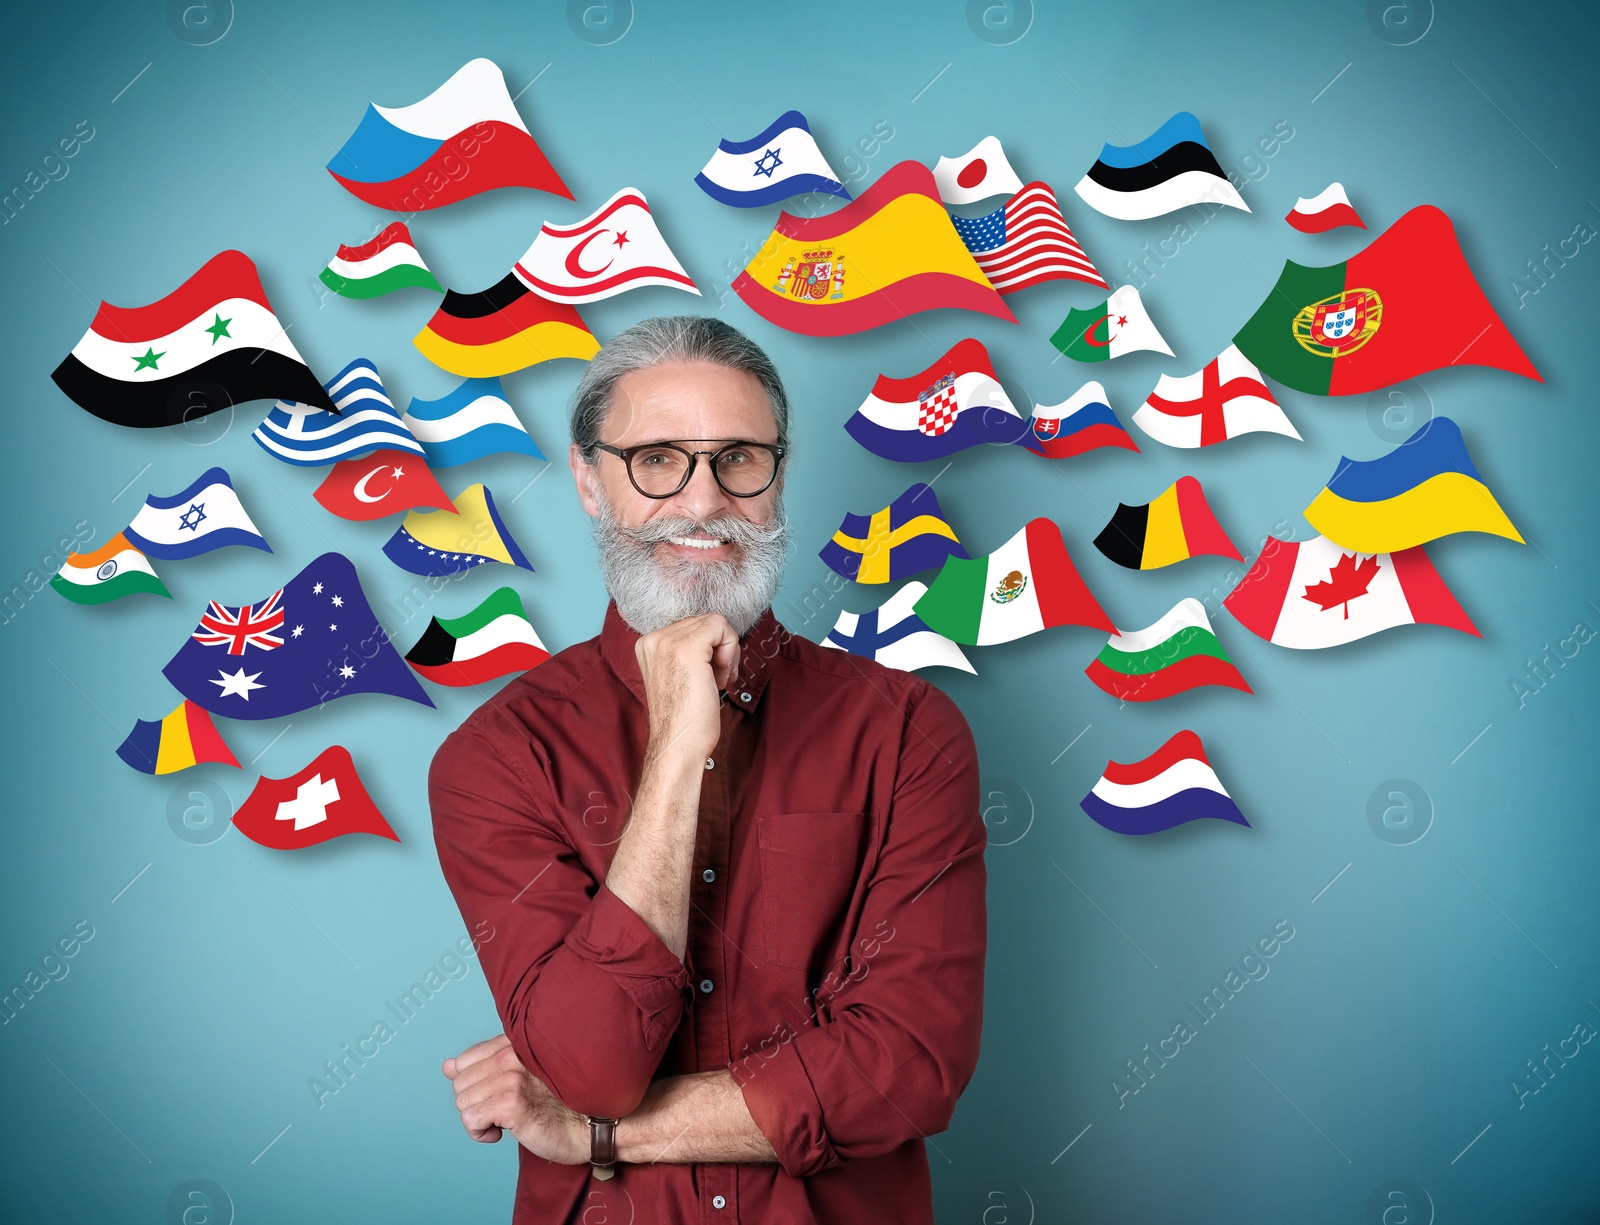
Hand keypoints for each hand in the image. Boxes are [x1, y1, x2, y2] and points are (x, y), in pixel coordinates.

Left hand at [442, 1033, 588, 1164]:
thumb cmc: (556, 1102)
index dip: (475, 1085)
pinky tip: (502, 1132)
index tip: (495, 1094)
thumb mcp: (518, 1075)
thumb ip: (484, 1065)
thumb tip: (447, 1066)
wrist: (586, 1126)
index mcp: (513, 1043)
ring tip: (505, 1120)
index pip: (463, 1062)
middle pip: (460, 1084)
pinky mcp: (511, 1104)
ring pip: (462, 1103)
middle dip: (476, 1103)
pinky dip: (480, 1133)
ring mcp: (511, 1077)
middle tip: (502, 1110)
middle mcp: (511, 1054)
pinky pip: (470, 1120)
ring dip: (480, 1120)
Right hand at [634, 613, 739, 759]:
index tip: (710, 674)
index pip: (692, 626)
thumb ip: (689, 651)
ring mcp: (668, 641)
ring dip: (726, 652)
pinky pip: (722, 626)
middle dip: (720, 649)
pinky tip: (722, 676)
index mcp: (648, 644)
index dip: (710, 648)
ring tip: (718, 680)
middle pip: (705, 622)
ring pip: (716, 623)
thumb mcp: (680, 674)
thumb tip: (717, 633)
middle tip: (717, 679)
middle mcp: (653, 638)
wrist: (678, 743)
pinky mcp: (687, 647)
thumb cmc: (685, 718)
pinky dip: (731, 650)